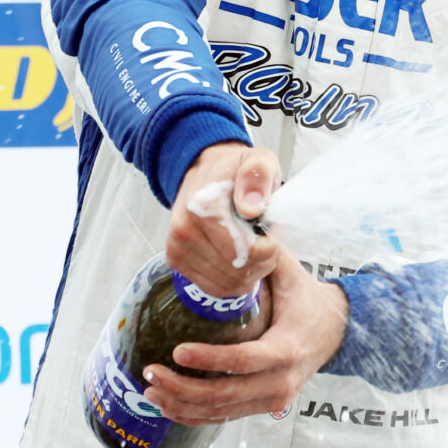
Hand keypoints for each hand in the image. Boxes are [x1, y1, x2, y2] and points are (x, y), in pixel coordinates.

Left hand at [141, 245, 349, 423]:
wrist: (338, 330)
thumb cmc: (308, 297)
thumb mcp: (291, 272)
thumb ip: (262, 253)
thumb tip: (231, 228)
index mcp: (287, 348)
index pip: (243, 361)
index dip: (207, 359)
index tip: (176, 350)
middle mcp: (281, 381)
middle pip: (224, 395)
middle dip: (181, 387)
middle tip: (151, 371)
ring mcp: (274, 399)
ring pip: (220, 412)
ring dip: (181, 404)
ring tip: (151, 388)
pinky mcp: (266, 407)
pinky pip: (225, 419)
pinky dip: (194, 415)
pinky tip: (169, 404)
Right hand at [167, 141, 280, 297]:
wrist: (204, 172)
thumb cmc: (235, 170)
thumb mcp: (258, 161)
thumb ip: (258, 176)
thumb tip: (251, 208)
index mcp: (204, 206)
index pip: (246, 250)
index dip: (269, 246)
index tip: (272, 230)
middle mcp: (184, 229)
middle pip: (237, 270)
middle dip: (262, 261)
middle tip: (267, 240)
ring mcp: (177, 247)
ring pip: (228, 284)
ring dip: (249, 272)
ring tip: (254, 248)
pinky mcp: (176, 260)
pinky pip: (214, 287)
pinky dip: (234, 280)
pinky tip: (240, 259)